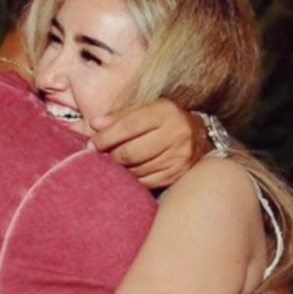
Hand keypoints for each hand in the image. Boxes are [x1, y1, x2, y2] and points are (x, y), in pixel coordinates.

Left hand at [89, 99, 210, 188]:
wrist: (201, 136)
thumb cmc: (164, 121)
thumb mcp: (146, 111)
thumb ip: (119, 117)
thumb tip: (94, 124)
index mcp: (165, 112)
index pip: (128, 126)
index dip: (106, 137)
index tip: (91, 144)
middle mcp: (176, 133)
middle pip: (131, 152)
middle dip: (111, 156)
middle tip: (100, 156)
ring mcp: (179, 156)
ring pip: (137, 169)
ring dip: (120, 169)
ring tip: (114, 163)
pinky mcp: (178, 174)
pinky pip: (147, 182)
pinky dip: (133, 178)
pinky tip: (128, 172)